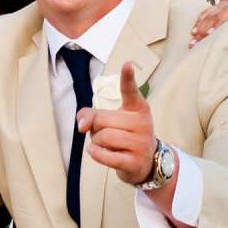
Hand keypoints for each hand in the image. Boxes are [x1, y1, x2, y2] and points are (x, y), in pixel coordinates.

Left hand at [78, 61, 154, 186]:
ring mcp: (140, 143)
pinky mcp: (134, 162)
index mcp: (137, 108)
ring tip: (106, 145)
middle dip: (95, 128)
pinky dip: (95, 154)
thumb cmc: (125, 135)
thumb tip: (81, 124)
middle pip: (102, 119)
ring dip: (96, 142)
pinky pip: (105, 156)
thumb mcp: (110, 120)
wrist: (146, 162)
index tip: (127, 64)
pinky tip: (97, 152)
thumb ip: (91, 114)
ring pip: (102, 137)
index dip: (127, 78)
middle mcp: (142, 123)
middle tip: (104, 133)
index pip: (130, 91)